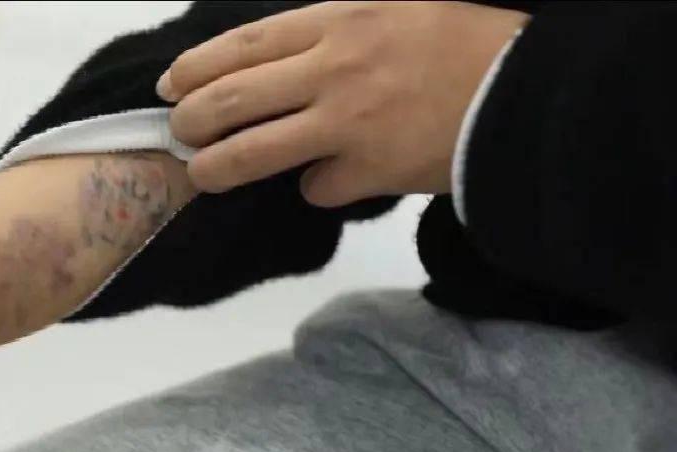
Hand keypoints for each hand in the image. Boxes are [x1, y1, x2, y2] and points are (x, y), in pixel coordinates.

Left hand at [156, 1, 527, 204]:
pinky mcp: (369, 172)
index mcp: (338, 22)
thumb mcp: (391, 12)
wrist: (526, 91)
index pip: (242, 46)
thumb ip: (331, 35)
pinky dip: (314, 187)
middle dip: (191, 121)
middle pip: (230, 100)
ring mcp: (348, 123)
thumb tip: (277, 69)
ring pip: (252, 152)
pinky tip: (325, 181)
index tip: (171, 86)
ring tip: (204, 174)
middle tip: (179, 135)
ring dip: (217, 168)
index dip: (195, 69)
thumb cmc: (462, 45)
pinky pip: (317, 188)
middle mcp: (333, 69)